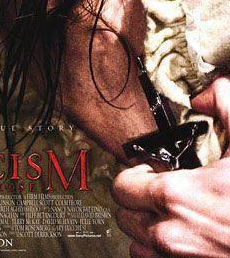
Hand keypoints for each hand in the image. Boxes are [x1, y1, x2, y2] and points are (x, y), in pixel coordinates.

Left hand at [111, 77, 229, 256]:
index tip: (149, 170)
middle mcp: (170, 233)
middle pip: (124, 214)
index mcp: (175, 196)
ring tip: (169, 212)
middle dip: (137, 198)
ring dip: (146, 225)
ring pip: (137, 243)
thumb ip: (223, 103)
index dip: (133, 173)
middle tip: (160, 188)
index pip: (121, 185)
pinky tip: (182, 231)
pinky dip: (159, 250)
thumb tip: (203, 97)